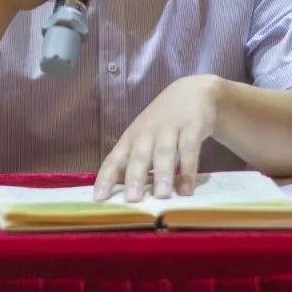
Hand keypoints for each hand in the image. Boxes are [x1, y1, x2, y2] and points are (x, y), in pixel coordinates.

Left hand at [93, 74, 220, 201]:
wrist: (192, 92)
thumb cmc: (162, 123)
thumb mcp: (144, 138)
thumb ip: (134, 163)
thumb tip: (120, 196)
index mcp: (131, 139)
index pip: (114, 160)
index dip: (106, 178)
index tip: (99, 199)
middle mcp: (147, 133)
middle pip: (139, 156)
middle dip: (134, 177)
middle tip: (132, 200)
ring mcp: (169, 128)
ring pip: (164, 152)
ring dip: (162, 174)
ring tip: (161, 196)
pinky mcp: (192, 126)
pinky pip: (189, 148)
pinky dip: (188, 169)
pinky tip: (187, 189)